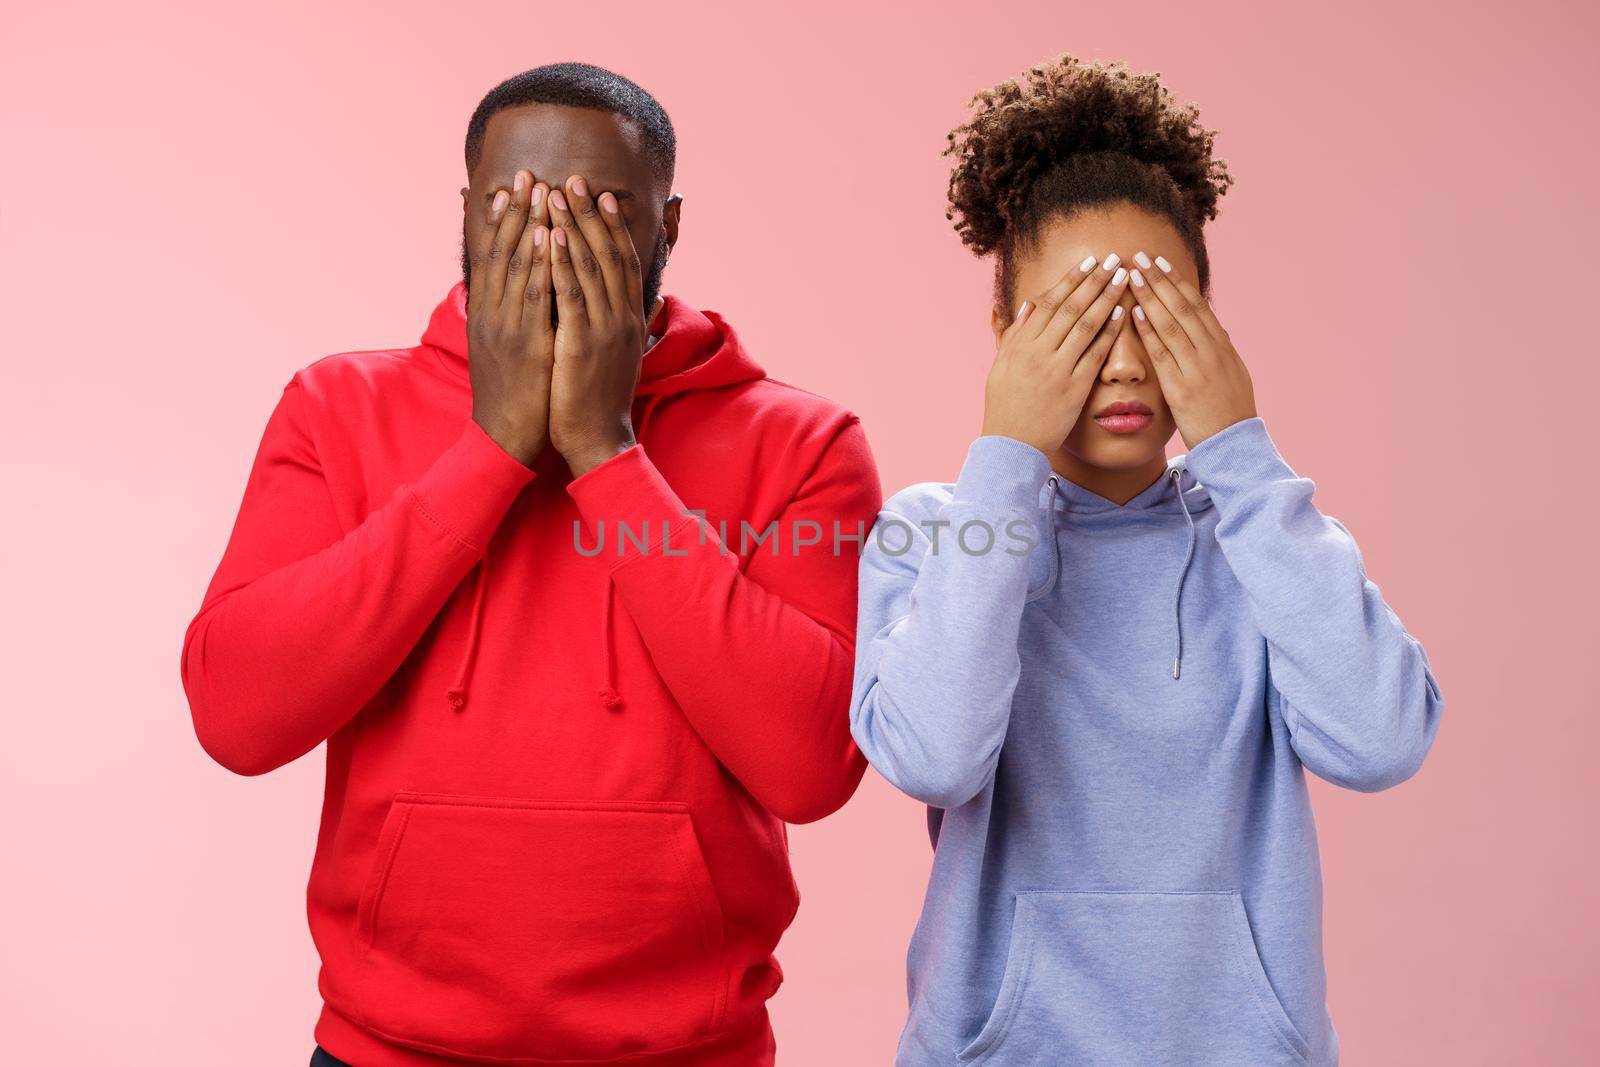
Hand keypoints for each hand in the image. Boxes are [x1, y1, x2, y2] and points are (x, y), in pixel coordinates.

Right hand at [465, 169, 554, 465]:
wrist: (504, 436)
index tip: (505, 187)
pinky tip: (549, 239)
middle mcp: (491, 313)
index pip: (489, 256)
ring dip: (527, 226)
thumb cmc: (514, 392)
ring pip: (516, 267)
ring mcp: (506, 327)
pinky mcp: (526, 344)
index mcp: (486, 313)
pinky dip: (541, 265)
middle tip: (524, 174)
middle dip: (514, 211)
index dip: (496, 221)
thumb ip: (514, 316)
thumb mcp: (507, 348)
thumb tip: (522, 290)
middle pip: (500, 252)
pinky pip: (534, 297)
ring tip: (539, 192)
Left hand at [545, 174, 647, 476]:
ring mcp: (604, 329)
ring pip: (588, 267)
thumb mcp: (627, 355)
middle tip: (572, 178)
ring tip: (553, 194)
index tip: (601, 195)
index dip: (613, 225)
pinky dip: (560, 263)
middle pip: (607, 254)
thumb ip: (640, 323)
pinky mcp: (581, 344)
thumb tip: (657, 299)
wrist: (599, 439)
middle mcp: (622, 318)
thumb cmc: (604, 398)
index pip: (624, 261)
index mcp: (631, 319)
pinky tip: (547, 236)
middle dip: (589, 214)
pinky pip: (570, 295)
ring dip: (570, 226)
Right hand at [982, 254, 1129, 453]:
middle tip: (1115, 260)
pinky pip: (1095, 354)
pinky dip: (1109, 332)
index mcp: (1019, 344)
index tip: (1090, 261)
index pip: (1050, 302)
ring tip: (1124, 278)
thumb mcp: (1000, 366)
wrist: (1011, 445)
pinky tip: (1123, 313)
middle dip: (1095, 280)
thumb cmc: (1005, 407)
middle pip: (1071, 307)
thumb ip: (1013, 334)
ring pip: (1085, 325)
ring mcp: (1056, 369)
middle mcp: (1037, 352)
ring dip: (1107, 298)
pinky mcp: (1073, 388)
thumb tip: (1028, 305)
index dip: (1072, 279)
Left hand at [1126, 253, 1256, 448]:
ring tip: (1131, 275)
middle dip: (1160, 279)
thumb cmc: (1228, 413)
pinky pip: (1162, 354)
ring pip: (1171, 324)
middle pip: (1182, 307)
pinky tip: (1133, 313)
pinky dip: (1148, 331)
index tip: (1160, 262)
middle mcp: (1211, 351)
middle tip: (1140, 256)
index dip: (1177, 282)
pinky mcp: (1182, 387)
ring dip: (1150, 296)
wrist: (1234, 445)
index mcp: (1222, 346)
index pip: (1196, 305)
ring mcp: (1197, 368)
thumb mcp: (1230, 375)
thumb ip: (1216, 351)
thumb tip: (1208, 331)